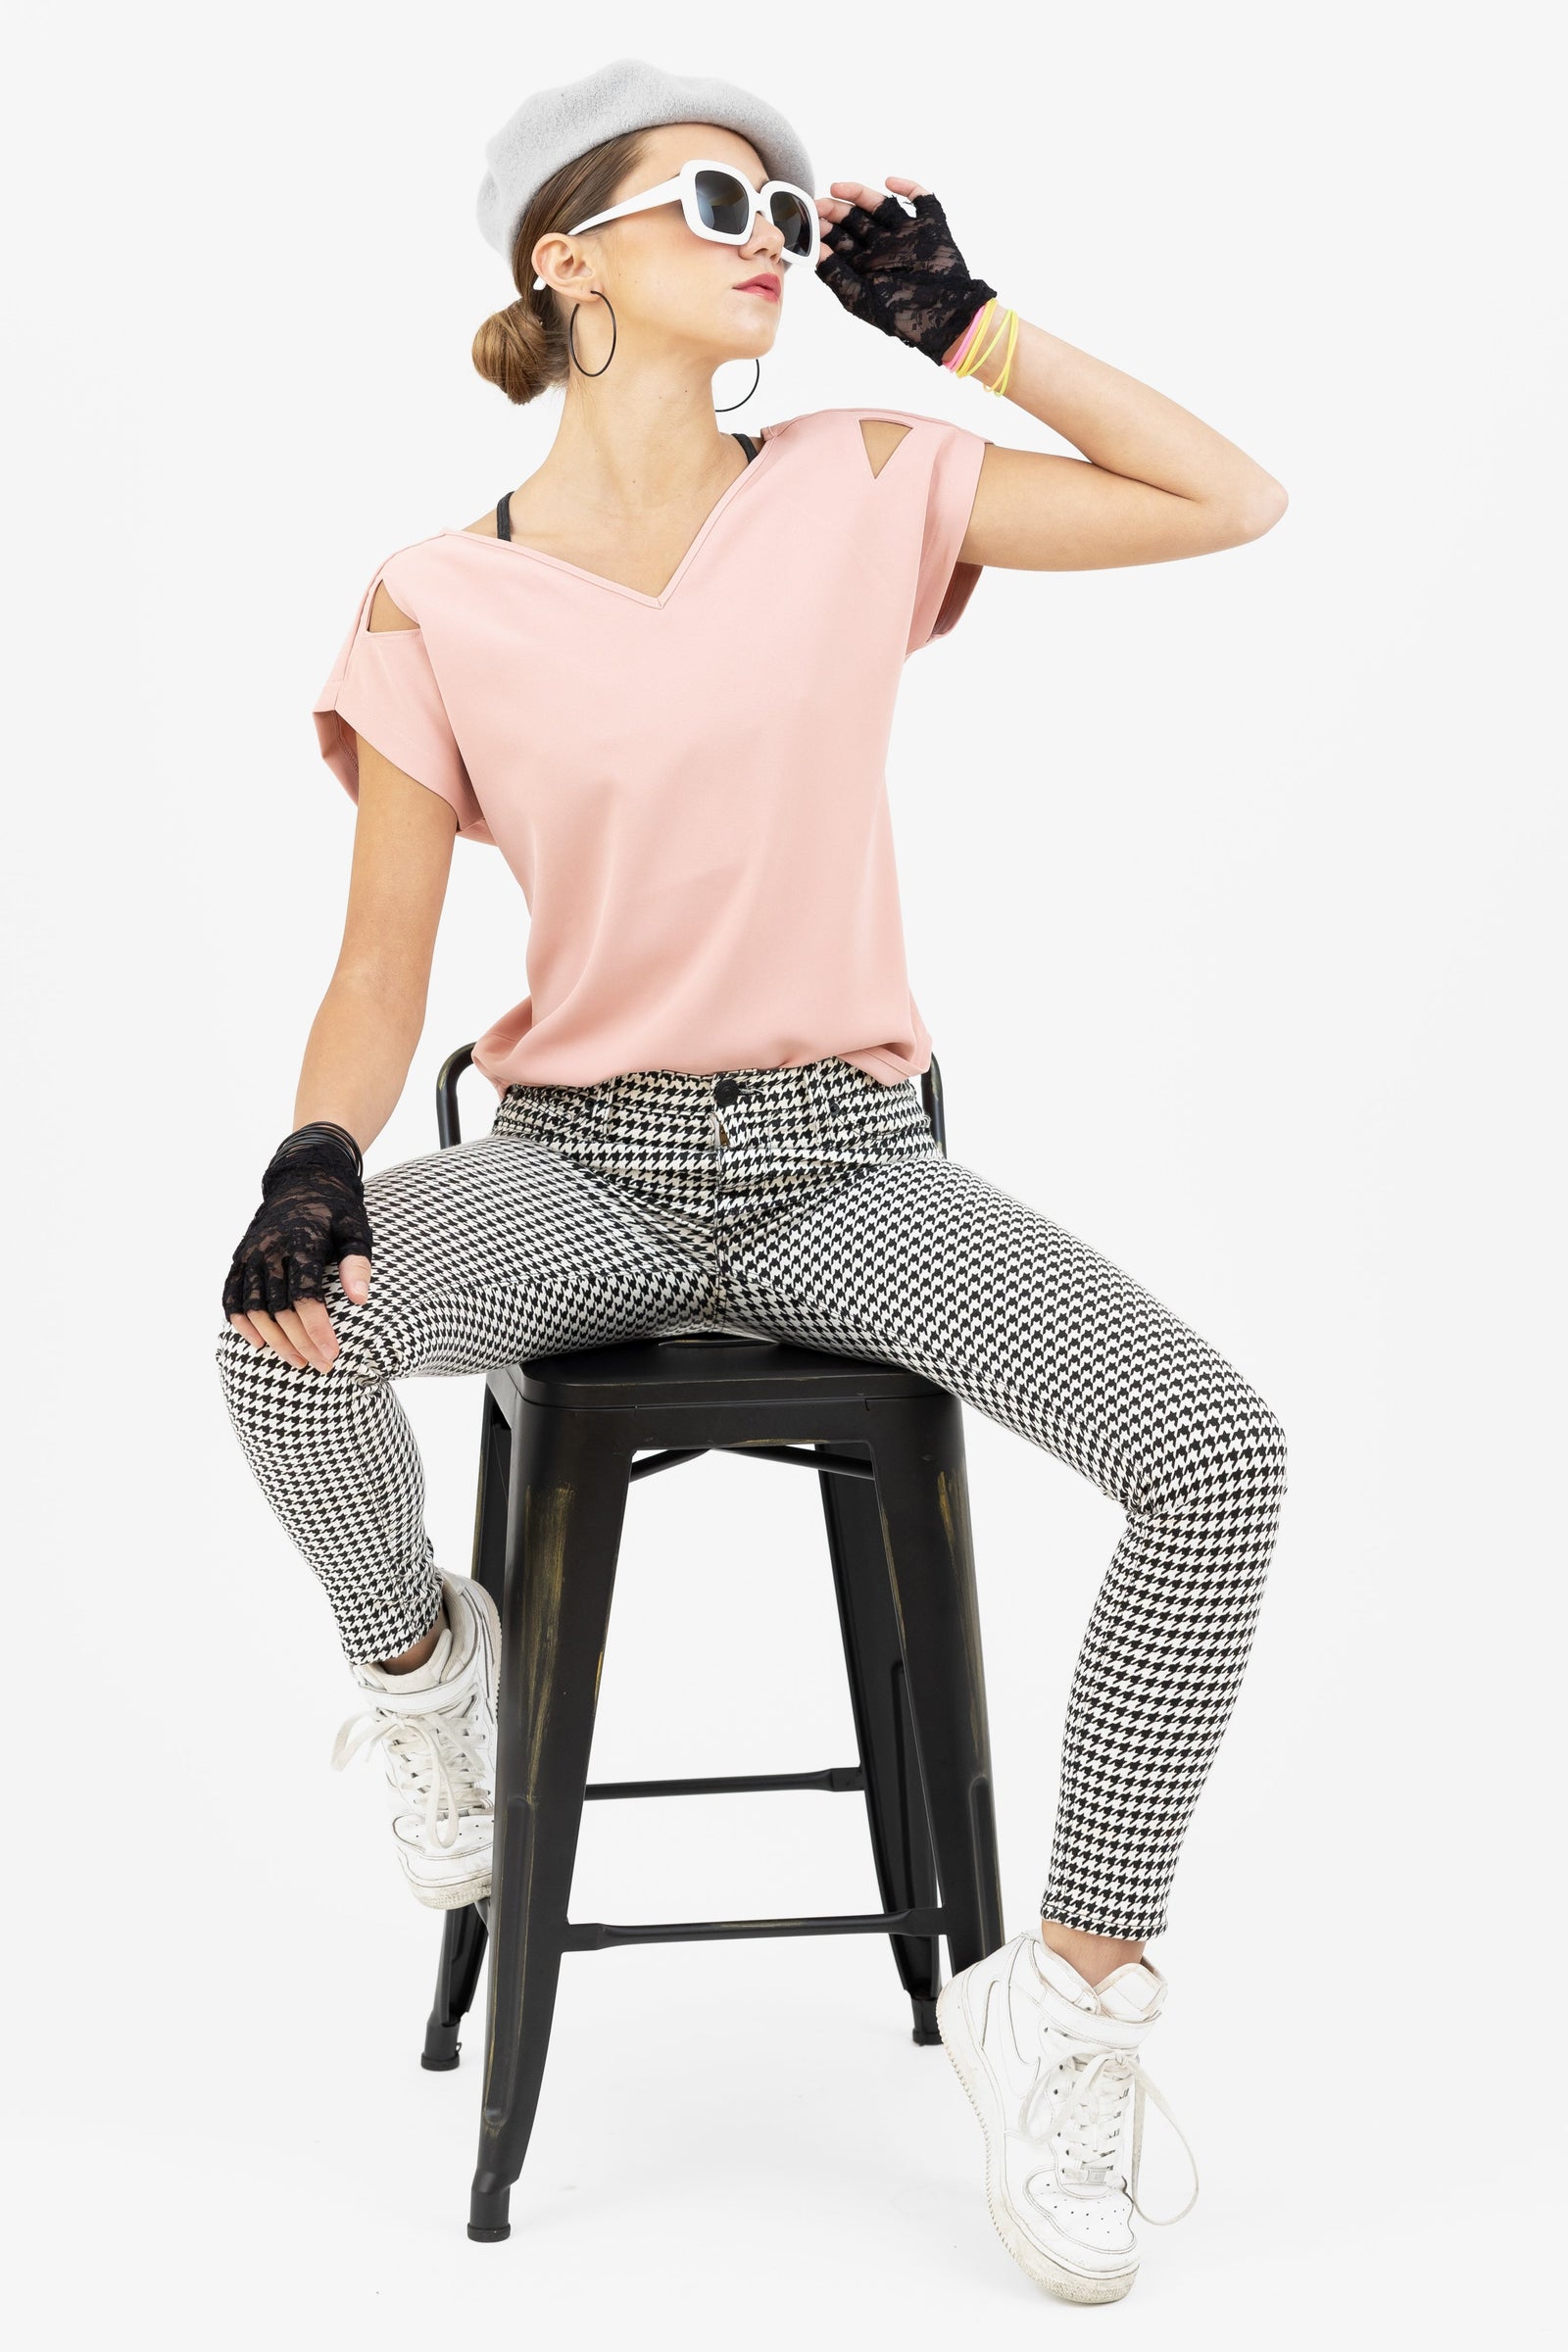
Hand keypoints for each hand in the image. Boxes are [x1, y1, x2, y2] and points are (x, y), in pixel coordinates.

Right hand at [223, 1130, 373, 1371]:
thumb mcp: (356, 1230)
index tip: (333, 1355)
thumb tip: (360, 1300)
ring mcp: (250, 1253)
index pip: (305, 1296)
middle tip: (321, 1366)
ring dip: (273, 1339)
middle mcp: (269, 1248)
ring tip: (296, 1361)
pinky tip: (258, 1344)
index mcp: (301, 1241)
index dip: (317, 1329)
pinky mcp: (240, 1257)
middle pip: (279, 1308)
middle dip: (300, 1342)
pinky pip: (230, 1295)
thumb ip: (357, 1263)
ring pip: (252, 1307)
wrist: (303, 1179)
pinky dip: (240, 1322)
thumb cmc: (337, 1210)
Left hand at [814, 176, 998, 365]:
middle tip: (820, 203)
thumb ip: (835, 274)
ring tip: (838, 188)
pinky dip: (908, 188)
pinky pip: (922, 201)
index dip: (823, 229)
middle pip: (856, 221)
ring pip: (881, 206)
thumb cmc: (901, 314)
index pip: (841, 242)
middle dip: (836, 210)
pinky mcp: (931, 227)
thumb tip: (813, 249)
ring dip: (859, 194)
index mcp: (867, 266)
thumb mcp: (859, 298)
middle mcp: (885, 248)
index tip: (807, 220)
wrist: (945, 317)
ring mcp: (907, 235)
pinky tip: (889, 183)